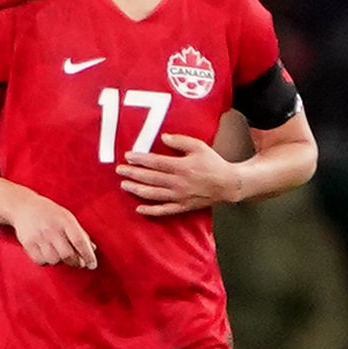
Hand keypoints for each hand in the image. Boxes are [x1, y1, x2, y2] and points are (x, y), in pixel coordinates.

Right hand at [6, 190, 96, 268]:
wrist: (23, 206)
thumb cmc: (50, 213)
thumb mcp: (67, 217)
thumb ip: (80, 233)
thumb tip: (92, 249)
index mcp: (65, 220)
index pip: (79, 241)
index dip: (88, 255)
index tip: (92, 265)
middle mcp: (51, 228)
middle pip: (67, 254)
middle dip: (76, 262)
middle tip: (79, 263)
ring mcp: (38, 236)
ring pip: (54, 260)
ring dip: (61, 261)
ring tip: (61, 255)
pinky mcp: (28, 243)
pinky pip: (40, 261)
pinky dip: (47, 261)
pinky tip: (48, 254)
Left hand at [119, 134, 242, 216]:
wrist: (228, 184)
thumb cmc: (212, 163)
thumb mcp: (199, 146)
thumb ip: (180, 141)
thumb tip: (163, 137)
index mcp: (181, 167)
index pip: (155, 163)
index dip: (140, 159)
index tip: (128, 156)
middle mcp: (178, 183)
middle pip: (150, 178)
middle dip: (133, 174)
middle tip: (119, 170)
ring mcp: (179, 196)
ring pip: (153, 194)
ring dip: (137, 190)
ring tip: (124, 185)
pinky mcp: (182, 206)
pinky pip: (164, 210)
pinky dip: (151, 211)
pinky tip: (139, 209)